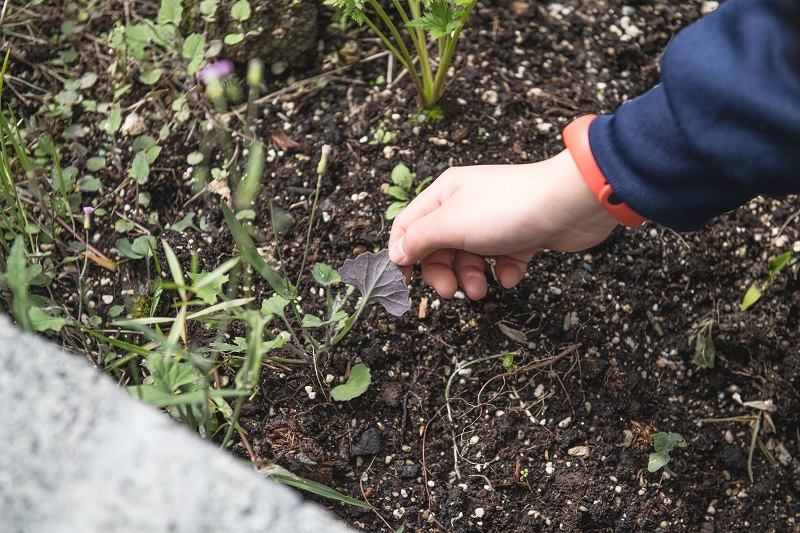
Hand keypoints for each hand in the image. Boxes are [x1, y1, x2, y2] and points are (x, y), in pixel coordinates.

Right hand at [388, 149, 619, 298]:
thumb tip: (396, 252)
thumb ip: (419, 239)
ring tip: (483, 290)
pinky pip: (502, 260)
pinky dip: (504, 271)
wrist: (568, 205)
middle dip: (442, 272)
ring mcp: (494, 220)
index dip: (402, 254)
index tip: (402, 283)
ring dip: (473, 277)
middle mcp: (466, 205)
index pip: (408, 226)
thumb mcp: (451, 224)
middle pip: (438, 246)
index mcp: (444, 194)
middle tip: (450, 291)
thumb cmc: (506, 208)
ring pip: (470, 257)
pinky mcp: (521, 235)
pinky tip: (512, 272)